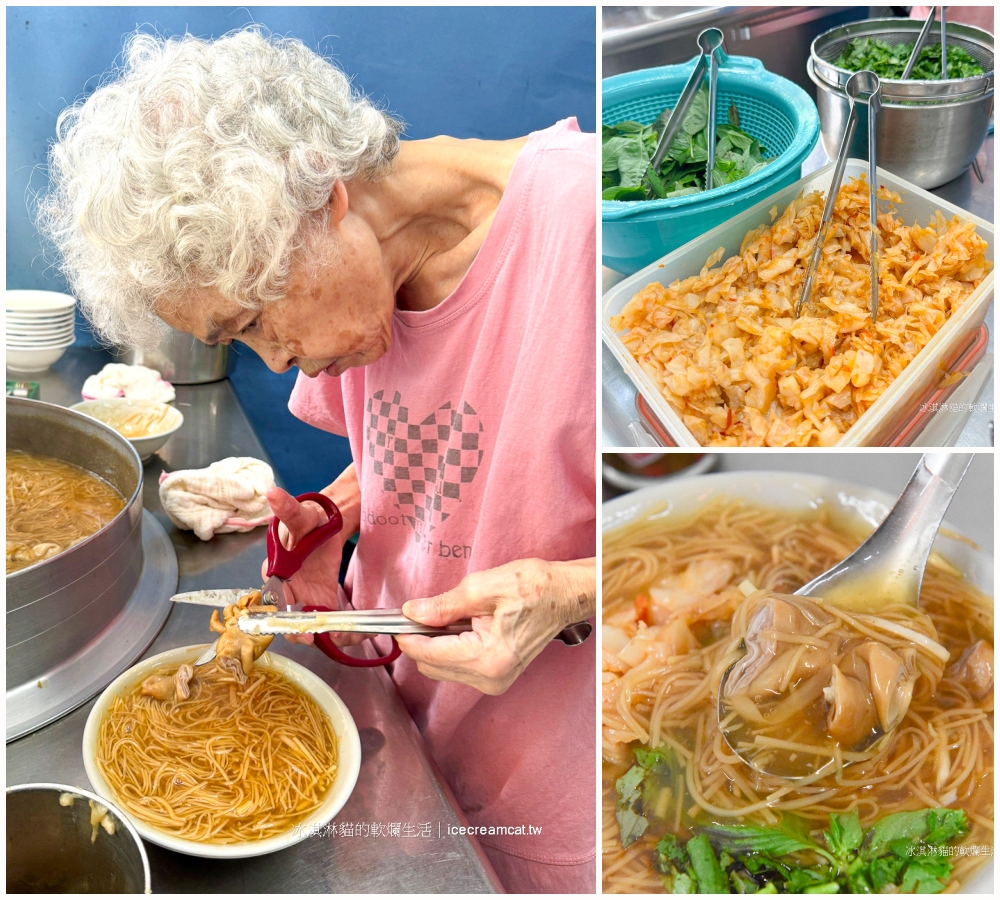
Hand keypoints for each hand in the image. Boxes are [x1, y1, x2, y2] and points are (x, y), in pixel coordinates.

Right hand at [263, 486, 362, 647]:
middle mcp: (285, 589)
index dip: (280, 609)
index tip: (291, 617)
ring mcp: (302, 597)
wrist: (325, 528)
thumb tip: (273, 493)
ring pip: (302, 623)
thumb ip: (288, 509)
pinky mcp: (320, 601)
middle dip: (296, 630)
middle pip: (284, 617)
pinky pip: (322, 620)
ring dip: (314, 633)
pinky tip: (344, 634)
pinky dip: (332, 630)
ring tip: (334, 636)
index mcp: (274, 570)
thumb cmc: (309, 522)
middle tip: (310, 637)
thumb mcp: (301, 515)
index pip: (272, 594)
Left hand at [395, 557, 595, 694]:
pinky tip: (464, 626)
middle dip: (421, 640)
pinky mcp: (496, 676)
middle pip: (431, 666)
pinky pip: (458, 666)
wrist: (565, 595)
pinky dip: (451, 648)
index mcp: (487, 658)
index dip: (407, 636)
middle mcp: (490, 678)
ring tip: (452, 615)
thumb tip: (413, 612)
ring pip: (442, 668)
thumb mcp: (484, 586)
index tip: (395, 619)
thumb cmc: (534, 587)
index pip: (429, 655)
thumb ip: (444, 604)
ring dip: (436, 644)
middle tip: (423, 610)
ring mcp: (494, 681)